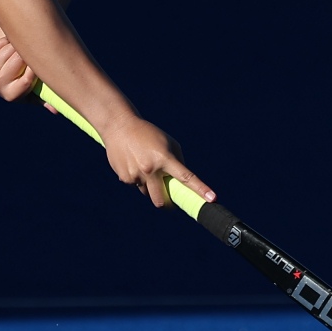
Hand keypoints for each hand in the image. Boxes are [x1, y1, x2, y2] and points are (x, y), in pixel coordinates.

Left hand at [0, 26, 38, 100]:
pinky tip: (10, 46)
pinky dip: (6, 42)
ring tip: (22, 48)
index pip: (27, 80)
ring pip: (8, 50)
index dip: (36, 68)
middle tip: (33, 49)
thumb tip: (54, 110)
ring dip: (17, 45)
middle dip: (27, 53)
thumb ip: (45, 99)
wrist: (4, 74)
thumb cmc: (25, 83)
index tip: (42, 61)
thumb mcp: (36, 93)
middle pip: (17, 61)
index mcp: (11, 95)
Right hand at [98, 115, 213, 209]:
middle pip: (162, 200)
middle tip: (168, 201)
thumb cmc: (149, 133)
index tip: (212, 199)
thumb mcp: (168, 142)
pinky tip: (132, 164)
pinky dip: (137, 180)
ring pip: (148, 193)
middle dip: (166, 203)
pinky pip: (135, 186)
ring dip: (150, 188)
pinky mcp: (124, 178)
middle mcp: (150, 169)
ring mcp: (136, 175)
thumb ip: (178, 162)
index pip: (186, 177)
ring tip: (144, 167)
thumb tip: (183, 183)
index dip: (200, 189)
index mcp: (165, 158)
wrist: (119, 126)